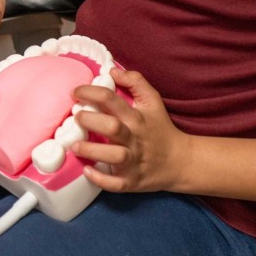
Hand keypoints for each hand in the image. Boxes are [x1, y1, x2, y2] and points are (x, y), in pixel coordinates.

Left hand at [71, 68, 189, 192]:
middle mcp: (134, 138)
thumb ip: (135, 81)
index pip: (111, 100)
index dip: (91, 92)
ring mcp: (133, 161)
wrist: (180, 162)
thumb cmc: (160, 128)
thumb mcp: (152, 101)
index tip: (76, 92)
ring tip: (75, 146)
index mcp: (136, 117)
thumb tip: (111, 71)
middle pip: (112, 127)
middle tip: (75, 116)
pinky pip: (116, 184)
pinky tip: (88, 171)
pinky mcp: (132, 181)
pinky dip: (101, 179)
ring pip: (114, 156)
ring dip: (92, 151)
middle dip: (90, 120)